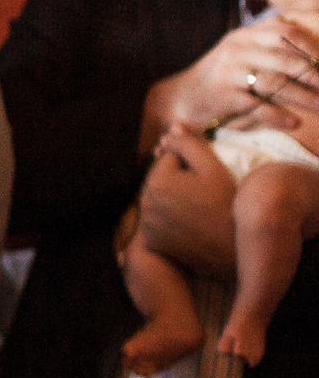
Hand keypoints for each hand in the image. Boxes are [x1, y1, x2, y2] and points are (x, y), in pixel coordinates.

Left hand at [137, 128, 238, 272]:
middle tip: (203, 188)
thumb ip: (191, 144)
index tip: (206, 171)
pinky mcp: (151, 242)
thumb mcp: (214, 168)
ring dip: (171, 196)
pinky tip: (188, 220)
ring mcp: (146, 224)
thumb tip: (172, 128)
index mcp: (157, 181)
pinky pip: (156, 221)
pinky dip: (167, 218)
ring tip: (198, 203)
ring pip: (157, 198)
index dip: (190, 160)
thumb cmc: (228, 204)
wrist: (233, 249)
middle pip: (160, 177)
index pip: (169, 156)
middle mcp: (144, 202)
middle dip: (177, 176)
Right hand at [154, 20, 318, 137]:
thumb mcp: (240, 51)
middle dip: (314, 75)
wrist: (180, 98)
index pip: (285, 32)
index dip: (311, 46)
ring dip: (302, 98)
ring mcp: (228, 71)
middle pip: (285, 59)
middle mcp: (236, 49)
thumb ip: (268, 42)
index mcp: (244, 34)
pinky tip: (293, 123)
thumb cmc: (219, 77)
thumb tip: (309, 43)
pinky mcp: (222, 95)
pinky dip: (277, 116)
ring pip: (275, 83)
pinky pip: (256, 106)